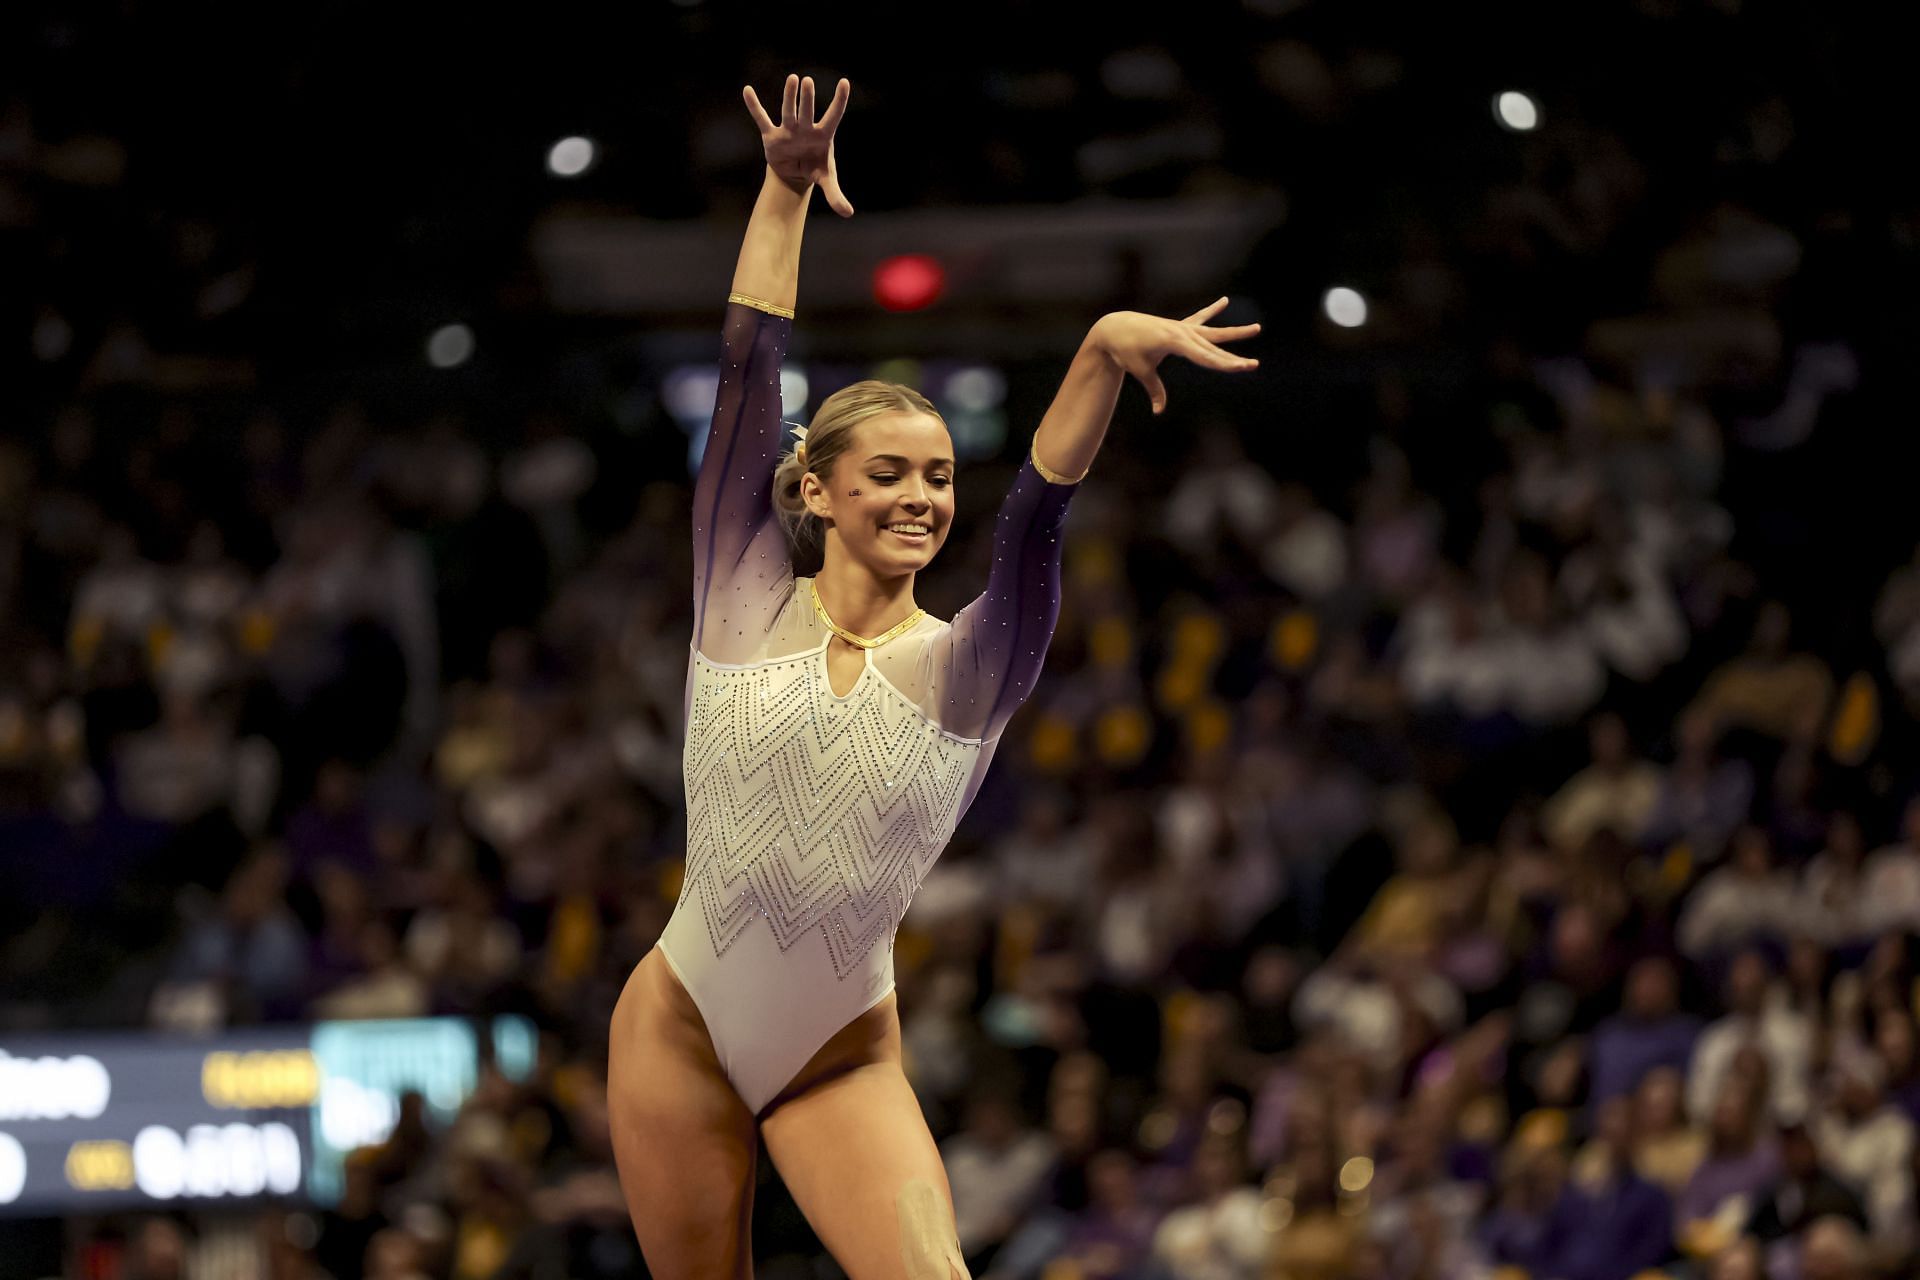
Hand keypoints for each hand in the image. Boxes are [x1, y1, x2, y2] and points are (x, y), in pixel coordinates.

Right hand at [743, 73, 853, 216]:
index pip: (834, 115)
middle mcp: (806, 128)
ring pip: (787, 111)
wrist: (795, 174)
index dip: (840, 101)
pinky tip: (747, 91)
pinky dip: (754, 106)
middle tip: (807, 82)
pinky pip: (762, 119)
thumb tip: (848, 213)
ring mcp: (788, 130)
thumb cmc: (815, 169)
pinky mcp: (772, 136)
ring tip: (792, 79)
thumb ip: (836, 195)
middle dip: (806, 98)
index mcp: (823, 135)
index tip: (845, 82)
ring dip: (789, 97)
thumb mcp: (826, 181)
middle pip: (807, 112)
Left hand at [1091, 297, 1260, 414]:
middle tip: (1254, 365)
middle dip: (1234, 359)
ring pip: (1214, 333)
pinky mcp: (1178, 327)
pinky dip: (1211, 311)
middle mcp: (1182, 332)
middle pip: (1214, 349)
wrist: (1114, 328)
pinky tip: (1224, 301)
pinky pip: (1199, 319)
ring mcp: (1182, 328)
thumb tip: (1158, 412)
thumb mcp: (1140, 370)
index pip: (1205, 357)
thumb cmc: (1125, 351)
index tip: (1241, 368)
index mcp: (1175, 341)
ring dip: (1235, 333)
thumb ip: (1154, 390)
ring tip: (1257, 328)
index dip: (1224, 365)